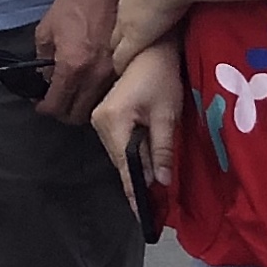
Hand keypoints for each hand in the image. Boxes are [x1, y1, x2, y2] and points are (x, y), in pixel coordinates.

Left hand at [32, 0, 127, 122]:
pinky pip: (110, 92)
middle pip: (77, 115)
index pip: (57, 106)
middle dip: (62, 112)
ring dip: (81, 105)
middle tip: (55, 101)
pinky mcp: (126, 67)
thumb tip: (45, 79)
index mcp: (72, 66)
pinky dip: (98, 94)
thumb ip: (43, 60)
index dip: (44, 109)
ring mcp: (113, 73)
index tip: (40, 104)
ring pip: (96, 107)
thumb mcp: (47, 29)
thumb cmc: (77, 2)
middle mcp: (95, 76)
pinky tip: (90, 83)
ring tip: (72, 93)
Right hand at [91, 42, 187, 206]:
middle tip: (154, 205)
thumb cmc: (162, 77)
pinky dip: (133, 154)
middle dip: (137, 180)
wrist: (151, 50)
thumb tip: (160, 182)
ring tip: (153, 185)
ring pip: (119, 154)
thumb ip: (162, 150)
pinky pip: (119, 144)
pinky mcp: (105, 117)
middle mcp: (99, 123)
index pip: (124, 166)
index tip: (142, 215)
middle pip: (120, 162)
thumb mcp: (167, 115)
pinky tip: (146, 162)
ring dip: (136, 166)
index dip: (134, 192)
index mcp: (113, 122)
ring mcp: (99, 119)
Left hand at [102, 0, 190, 76]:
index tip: (131, 25)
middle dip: (117, 37)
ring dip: (118, 51)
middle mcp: (125, 5)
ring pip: (115, 43)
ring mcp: (127, 24)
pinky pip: (122, 57)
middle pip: (115, 26)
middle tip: (120, 49)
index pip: (125, 7)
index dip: (127, 18)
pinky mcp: (134, 40)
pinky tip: (122, 73)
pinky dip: (121, 65)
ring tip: (120, 64)